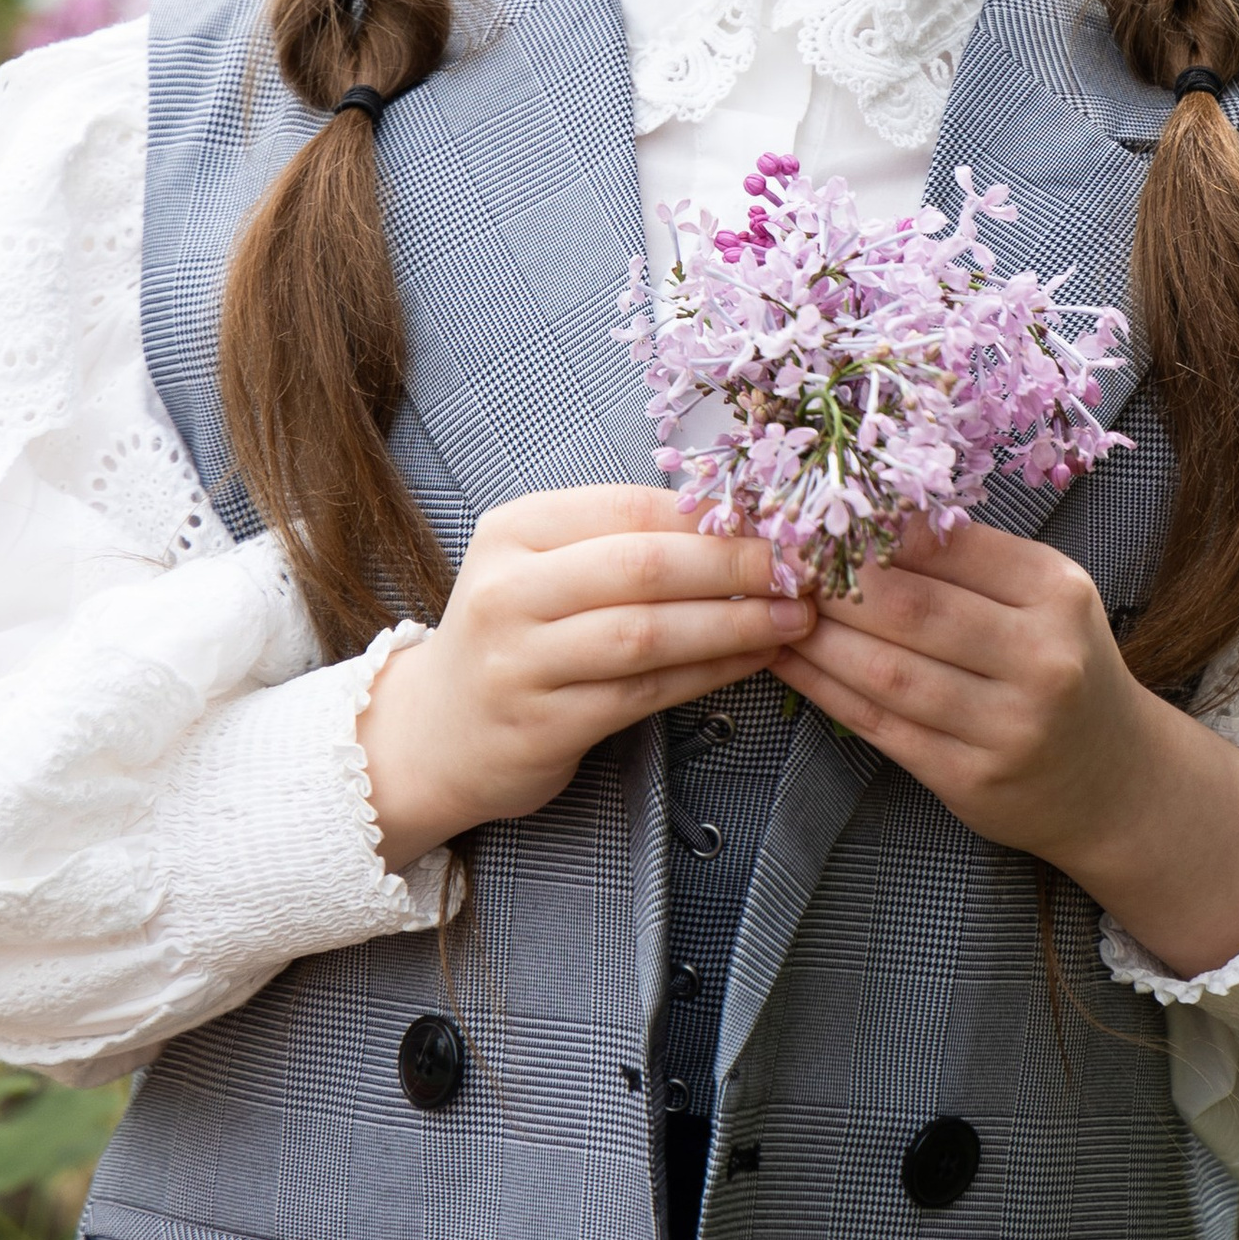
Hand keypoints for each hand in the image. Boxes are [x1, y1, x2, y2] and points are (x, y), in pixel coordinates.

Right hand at [356, 484, 814, 869]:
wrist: (436, 733)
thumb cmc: (516, 637)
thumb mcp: (547, 568)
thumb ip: (624, 540)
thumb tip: (741, 517)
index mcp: (515, 530)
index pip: (630, 506)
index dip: (712, 512)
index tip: (781, 517)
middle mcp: (508, 589)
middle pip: (642, 565)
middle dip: (734, 563)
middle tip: (802, 566)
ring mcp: (519, 660)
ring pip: (646, 633)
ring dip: (733, 622)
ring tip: (794, 616)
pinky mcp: (541, 723)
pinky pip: (644, 692)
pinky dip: (709, 672)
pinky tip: (754, 659)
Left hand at [781, 522, 1238, 976]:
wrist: (1111, 780)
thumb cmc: (1061, 666)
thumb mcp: (1042, 597)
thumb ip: (968, 559)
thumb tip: (865, 513)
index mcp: (1056, 593)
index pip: (948, 546)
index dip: (871, 531)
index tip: (813, 514)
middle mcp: (1042, 659)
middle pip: (911, 609)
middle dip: (832, 582)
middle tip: (777, 560)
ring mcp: (1008, 727)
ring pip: (887, 671)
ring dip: (815, 638)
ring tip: (771, 609)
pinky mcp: (972, 780)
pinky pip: (880, 726)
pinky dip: (823, 690)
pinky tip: (789, 662)